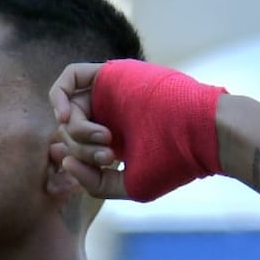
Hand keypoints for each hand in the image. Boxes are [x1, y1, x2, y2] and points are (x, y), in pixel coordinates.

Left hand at [52, 60, 225, 201]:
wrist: (200, 132)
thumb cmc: (172, 161)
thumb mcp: (130, 185)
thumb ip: (95, 182)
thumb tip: (64, 162)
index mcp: (114, 139)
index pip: (75, 146)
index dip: (69, 158)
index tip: (75, 169)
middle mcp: (109, 113)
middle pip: (70, 131)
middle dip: (81, 150)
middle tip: (107, 158)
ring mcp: (109, 93)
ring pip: (70, 109)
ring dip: (77, 131)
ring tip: (105, 140)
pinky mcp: (111, 74)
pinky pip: (71, 76)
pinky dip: (59, 96)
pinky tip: (65, 117)